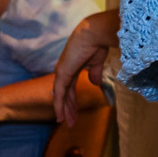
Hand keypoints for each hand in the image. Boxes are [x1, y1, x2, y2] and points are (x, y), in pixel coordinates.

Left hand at [53, 9, 117, 124]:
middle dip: (68, 108)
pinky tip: (61, 117)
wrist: (95, 33)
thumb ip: (94, 73)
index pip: (70, 88)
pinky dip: (59, 106)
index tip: (74, 111)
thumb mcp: (97, 62)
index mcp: (72, 67)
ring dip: (64, 110)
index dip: (72, 100)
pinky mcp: (62, 74)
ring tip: (67, 123)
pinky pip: (59, 94)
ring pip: (61, 96)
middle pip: (65, 94)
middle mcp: (64, 71)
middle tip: (70, 121)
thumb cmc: (97, 43)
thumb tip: (95, 84)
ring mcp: (61, 73)